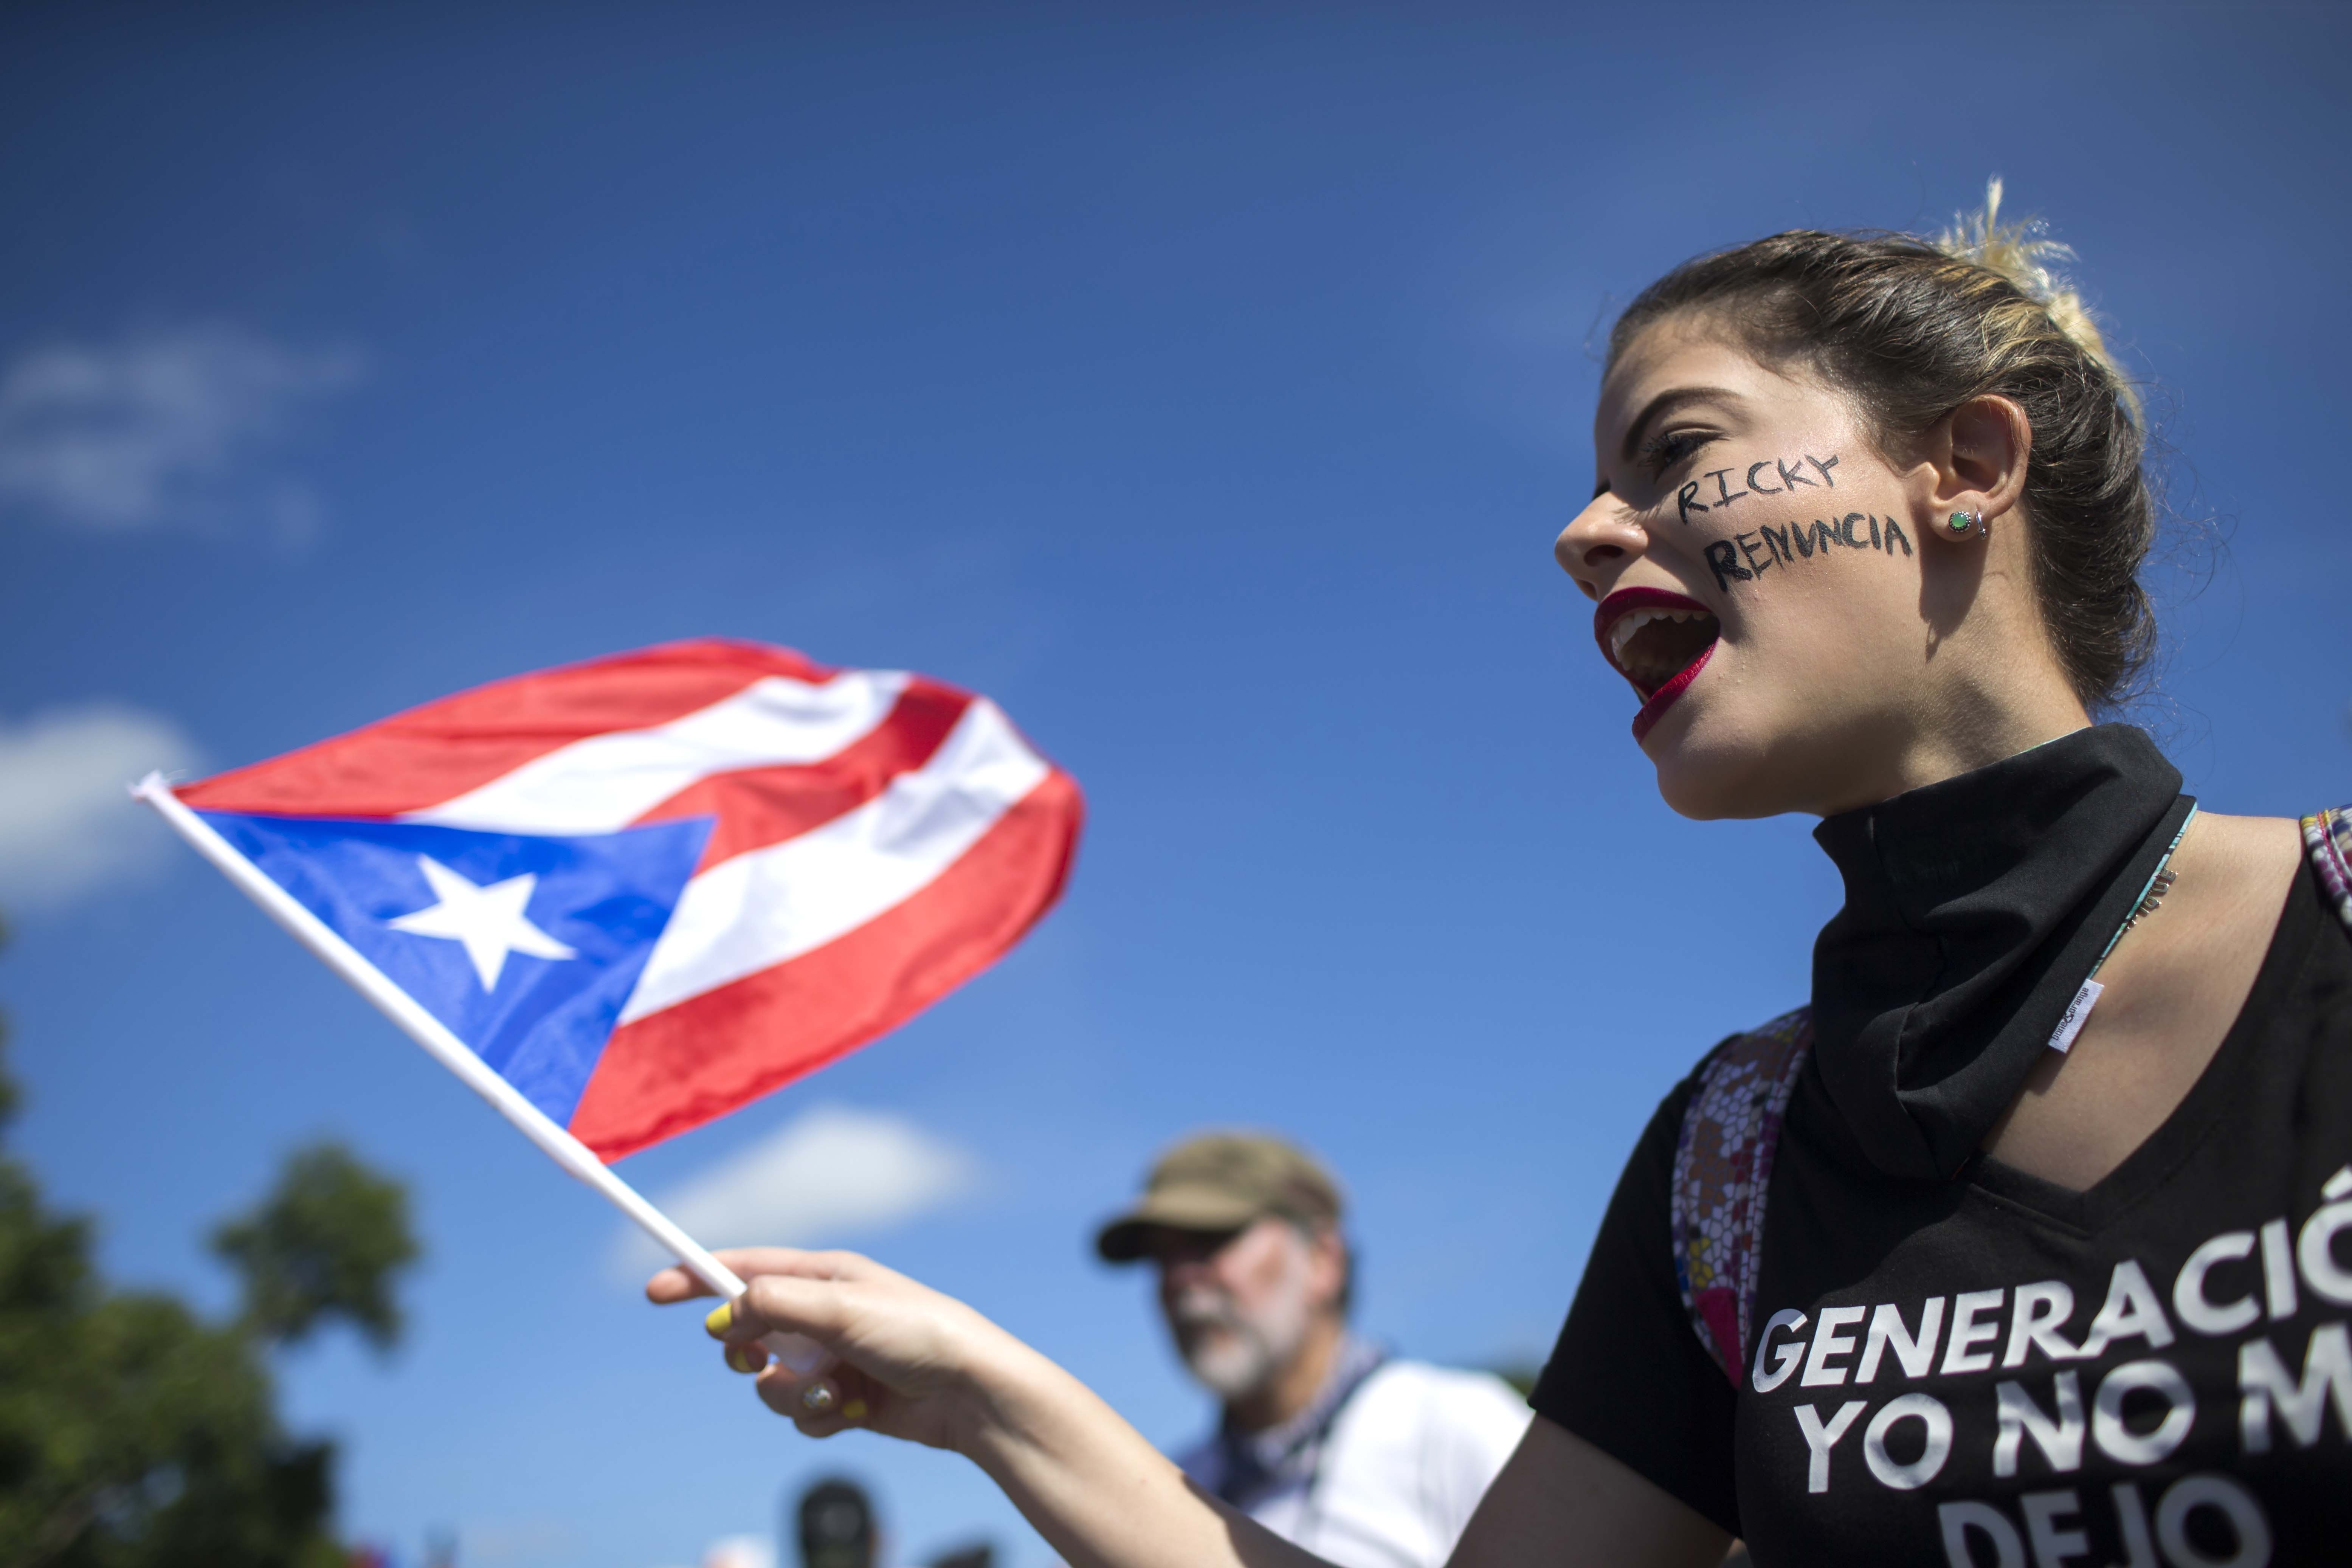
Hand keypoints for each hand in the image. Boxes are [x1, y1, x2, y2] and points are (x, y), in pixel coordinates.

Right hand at [646, 1247, 1013, 1452]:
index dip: (698, 1277)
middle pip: (749, 1332)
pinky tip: (854, 1413)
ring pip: (771, 1382)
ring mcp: (834, 1358)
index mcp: (826, 1275)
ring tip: (833, 1393)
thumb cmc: (916, 1334)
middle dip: (748, 1353)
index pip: (746, 1269)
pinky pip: (800, 1414)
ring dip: (791, 1395)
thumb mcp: (840, 1308)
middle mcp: (826, 1314)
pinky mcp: (846, 1399)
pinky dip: (818, 1418)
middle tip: (761, 1361)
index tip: (654, 1291)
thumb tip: (725, 1315)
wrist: (969, 1392)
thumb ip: (775, 1304)